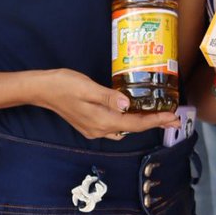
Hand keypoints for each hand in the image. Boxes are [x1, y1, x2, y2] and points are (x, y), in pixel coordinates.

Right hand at [35, 69, 180, 139]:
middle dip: (154, 123)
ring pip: (124, 129)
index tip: (174, 117)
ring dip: (142, 123)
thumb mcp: (87, 87)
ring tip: (159, 115)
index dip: (156, 121)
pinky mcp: (90, 124)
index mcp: (101, 121)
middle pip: (132, 129)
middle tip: (174, 119)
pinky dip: (128, 121)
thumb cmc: (63, 84)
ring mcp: (94, 129)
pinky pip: (115, 126)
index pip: (135, 124)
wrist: (41, 90)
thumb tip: (128, 105)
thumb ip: (108, 96)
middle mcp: (99, 130)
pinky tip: (133, 112)